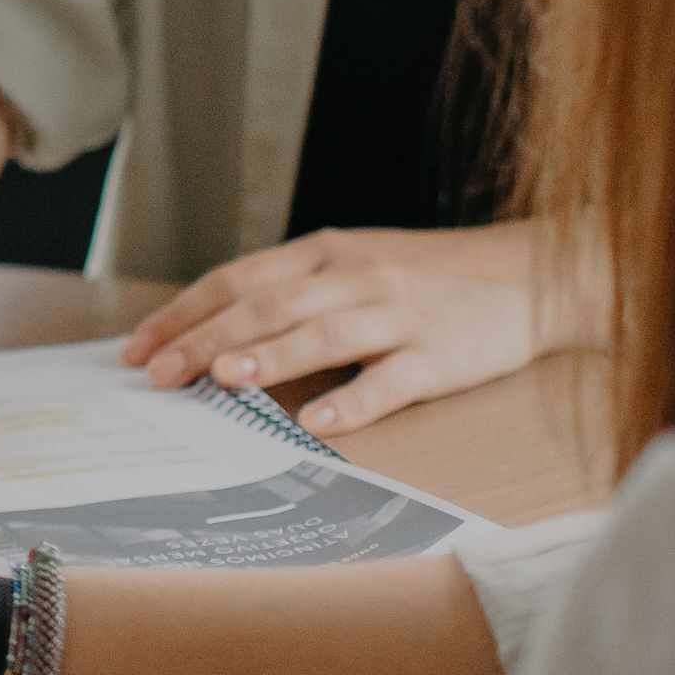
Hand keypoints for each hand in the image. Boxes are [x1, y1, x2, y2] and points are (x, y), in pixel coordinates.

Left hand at [118, 219, 571, 436]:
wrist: (535, 273)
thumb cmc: (431, 276)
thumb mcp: (356, 262)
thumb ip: (296, 288)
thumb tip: (216, 330)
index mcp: (327, 252)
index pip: (239, 278)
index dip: (185, 312)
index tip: (138, 346)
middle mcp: (356, 277)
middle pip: (268, 305)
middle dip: (206, 338)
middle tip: (158, 372)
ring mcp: (401, 314)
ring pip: (323, 334)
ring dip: (269, 357)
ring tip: (222, 380)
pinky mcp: (443, 354)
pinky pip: (392, 379)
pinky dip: (354, 400)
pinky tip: (318, 423)